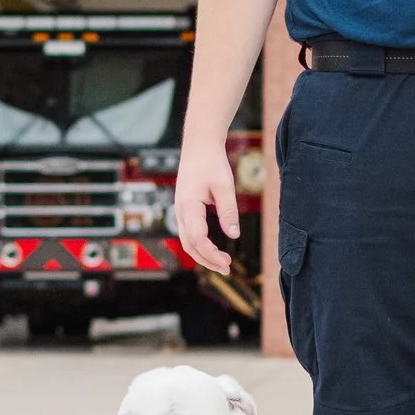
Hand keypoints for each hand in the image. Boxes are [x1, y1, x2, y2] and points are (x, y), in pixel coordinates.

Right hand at [173, 141, 239, 271]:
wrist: (199, 146)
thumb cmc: (211, 163)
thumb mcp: (224, 186)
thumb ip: (228, 211)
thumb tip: (234, 234)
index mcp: (188, 206)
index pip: (197, 239)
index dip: (211, 254)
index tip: (227, 263)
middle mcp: (180, 211)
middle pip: (189, 245)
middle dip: (207, 260)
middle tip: (227, 269)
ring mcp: (180, 211)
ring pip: (187, 241)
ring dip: (203, 255)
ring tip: (221, 264)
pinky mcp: (185, 209)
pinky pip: (189, 233)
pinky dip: (199, 245)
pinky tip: (213, 249)